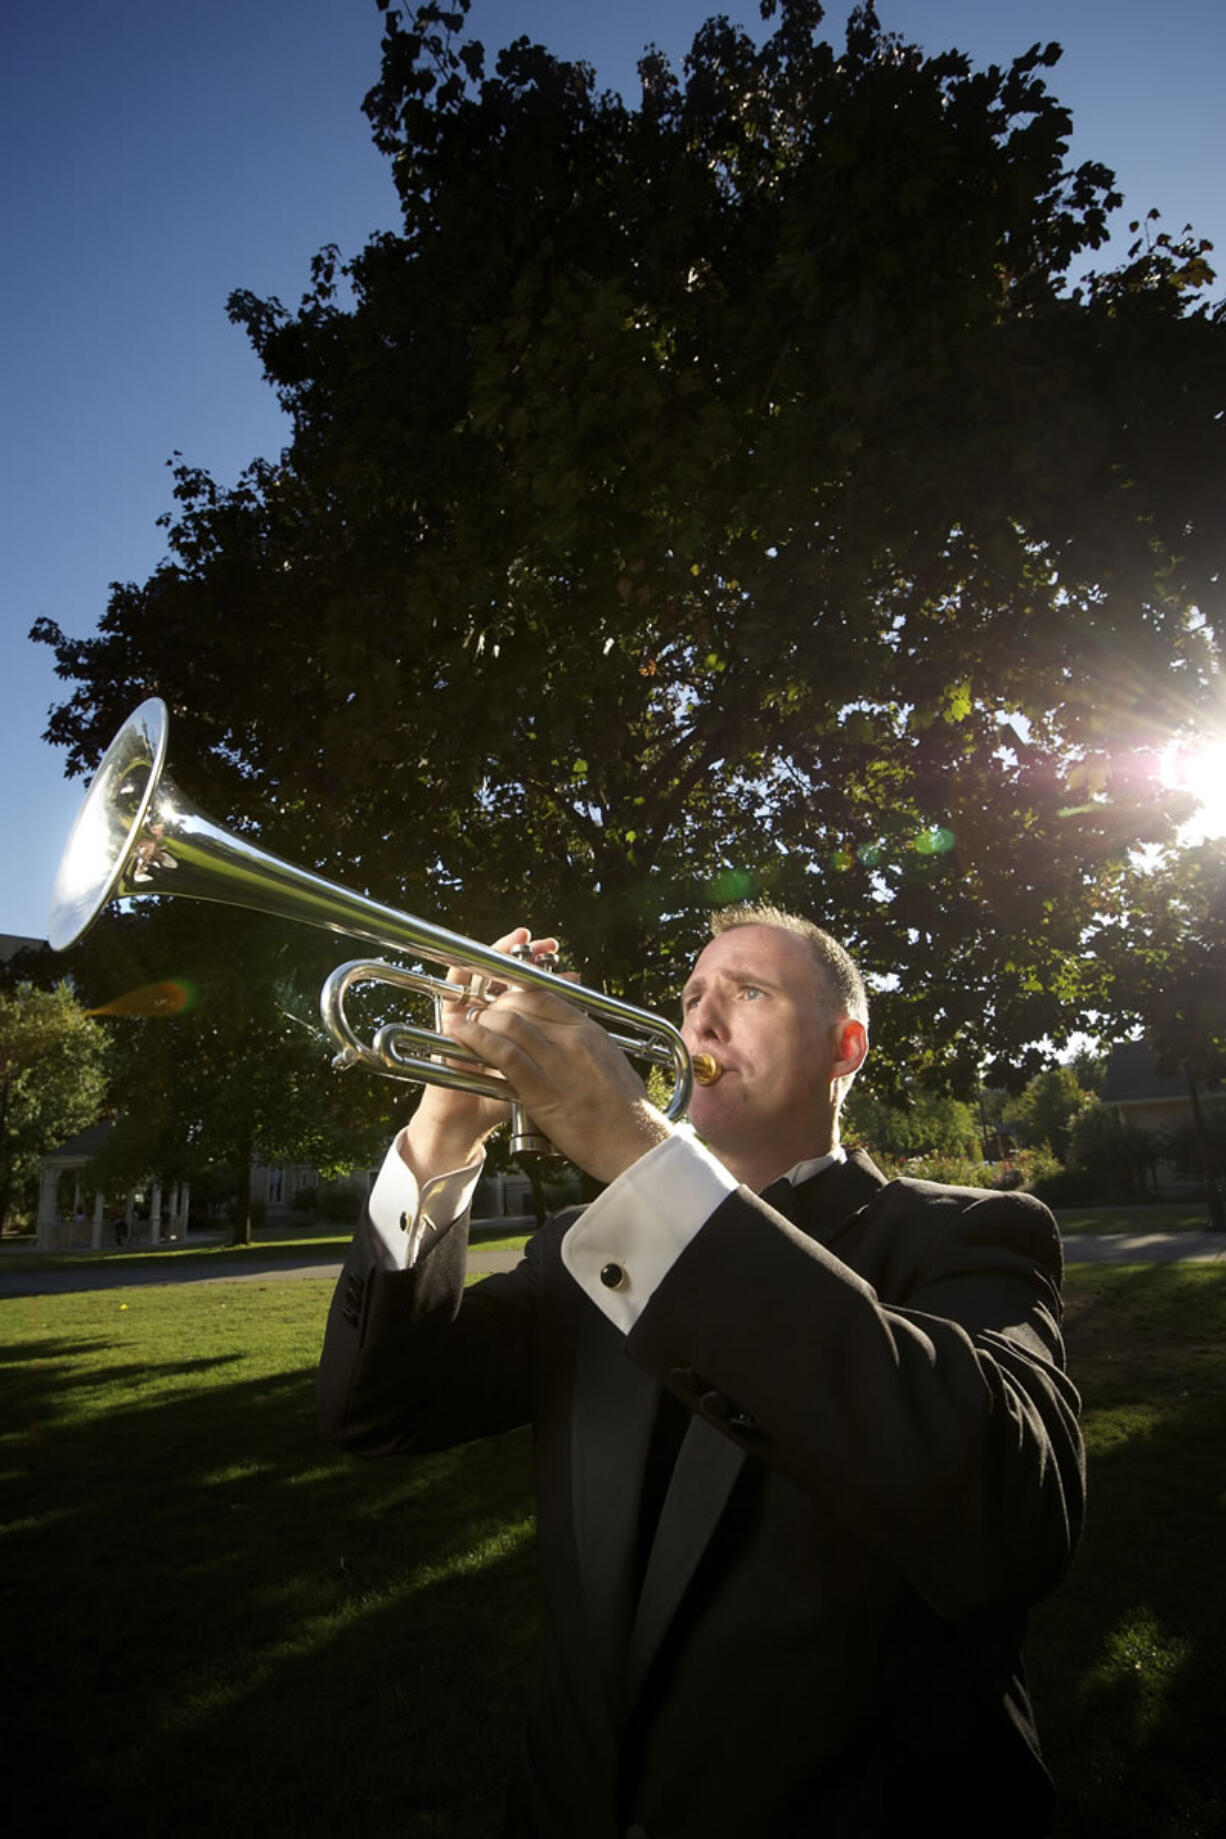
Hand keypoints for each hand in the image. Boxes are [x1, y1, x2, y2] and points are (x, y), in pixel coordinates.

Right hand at [402, 926, 557, 1180]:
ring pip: (483, 972)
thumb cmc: (502, 1102)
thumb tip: (581, 1023)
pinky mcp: (448, 1020)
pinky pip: (455, 987)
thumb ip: (551, 1049)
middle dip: (529, 957)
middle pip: (508, 974)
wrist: (465, 1125)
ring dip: (502, 952)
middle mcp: (490, 1018)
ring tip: (523, 938)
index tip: (563, 961)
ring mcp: (469, 1016)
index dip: (546, 973)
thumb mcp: (537, 1074)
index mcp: (513, 1029)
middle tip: (547, 945)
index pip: (529, 989)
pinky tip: (486, 953)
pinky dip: (469, 968)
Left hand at [448, 981, 672, 1183]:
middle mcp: (572, 1037)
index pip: (544, 994)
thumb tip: (572, 1041)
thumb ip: (587, 1047)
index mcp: (589, 1030)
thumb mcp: (609, 1063)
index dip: (514, 994)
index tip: (500, 1002)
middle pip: (521, 1005)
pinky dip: (477, 1040)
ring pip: (508, 1022)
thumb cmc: (625, 1111)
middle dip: (493, 1008)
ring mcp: (557, 1060)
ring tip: (464, 1029)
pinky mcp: (542, 1088)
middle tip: (479, 1019)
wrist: (634, 1142)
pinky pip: (504, 1054)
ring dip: (480, 1022)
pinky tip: (462, 1036)